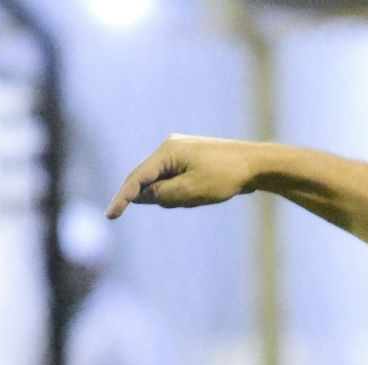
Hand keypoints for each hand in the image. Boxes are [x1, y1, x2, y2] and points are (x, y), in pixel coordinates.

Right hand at [107, 135, 262, 217]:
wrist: (257, 164)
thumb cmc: (225, 176)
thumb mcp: (190, 192)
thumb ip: (163, 195)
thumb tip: (144, 196)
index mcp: (167, 151)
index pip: (137, 178)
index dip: (122, 198)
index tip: (110, 215)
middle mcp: (170, 147)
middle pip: (146, 177)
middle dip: (144, 196)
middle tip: (131, 212)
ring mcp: (181, 151)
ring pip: (163, 180)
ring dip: (172, 195)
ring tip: (202, 195)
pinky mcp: (192, 158)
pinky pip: (176, 178)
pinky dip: (180, 191)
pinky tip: (201, 193)